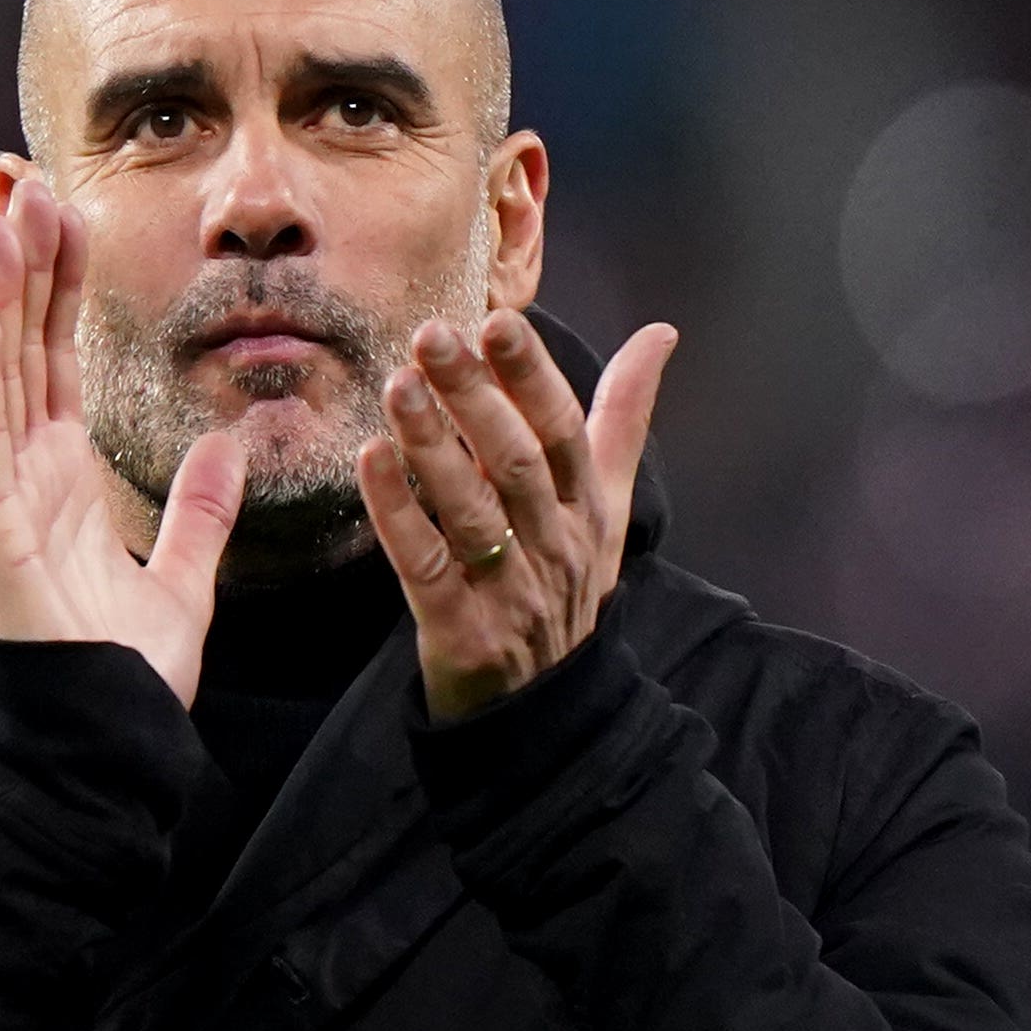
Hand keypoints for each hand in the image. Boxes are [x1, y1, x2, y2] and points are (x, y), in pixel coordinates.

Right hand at [0, 178, 246, 704]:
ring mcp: (3, 498)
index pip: (61, 357)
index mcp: (66, 476)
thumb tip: (226, 448)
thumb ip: (201, 510)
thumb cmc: (131, 673)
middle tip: (26, 180)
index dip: (63, 284)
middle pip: (22, 346)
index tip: (71, 212)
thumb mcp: (186, 576)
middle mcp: (26, 474)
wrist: (109, 740)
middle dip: (23, 263)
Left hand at [357, 310, 678, 720]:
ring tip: (397, 386)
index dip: (533, 377)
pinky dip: (397, 515)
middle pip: (518, 463)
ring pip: (471, 511)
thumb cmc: (566, 587)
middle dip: (476, 397)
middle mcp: (554, 546)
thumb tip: (660, 334)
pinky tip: (369, 462)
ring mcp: (509, 592)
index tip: (498, 321)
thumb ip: (624, 417)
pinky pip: (426, 568)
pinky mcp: (463, 632)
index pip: (565, 432)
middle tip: (431, 336)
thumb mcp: (606, 506)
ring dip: (432, 445)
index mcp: (588, 510)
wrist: (543, 710)